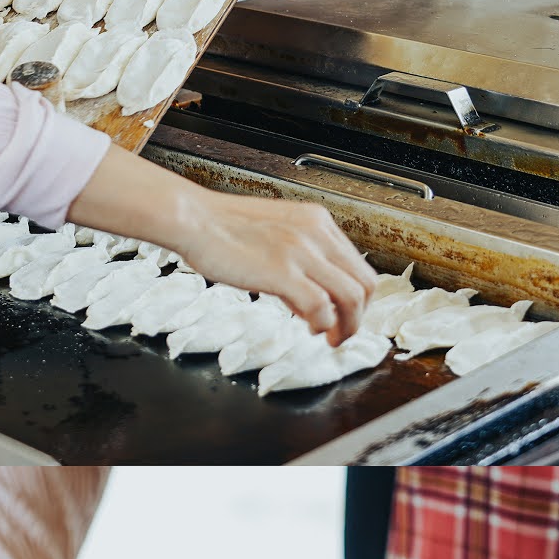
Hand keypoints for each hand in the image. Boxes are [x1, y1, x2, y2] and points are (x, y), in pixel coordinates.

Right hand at [67, 148, 375, 344]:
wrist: (194, 219)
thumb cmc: (222, 228)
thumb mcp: (273, 236)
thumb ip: (297, 264)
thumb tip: (309, 304)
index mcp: (316, 221)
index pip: (357, 264)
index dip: (356, 296)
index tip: (344, 313)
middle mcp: (316, 234)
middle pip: (364, 282)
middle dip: (359, 315)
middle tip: (343, 332)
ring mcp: (302, 252)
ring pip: (351, 296)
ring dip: (348, 325)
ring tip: (333, 338)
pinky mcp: (284, 272)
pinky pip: (321, 306)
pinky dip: (323, 324)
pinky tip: (312, 330)